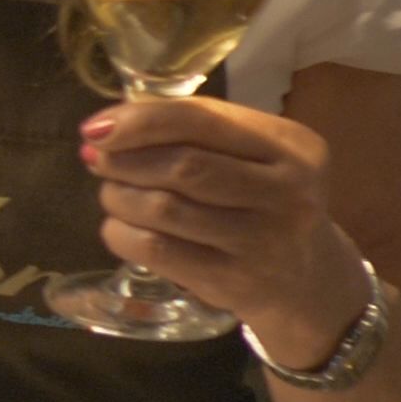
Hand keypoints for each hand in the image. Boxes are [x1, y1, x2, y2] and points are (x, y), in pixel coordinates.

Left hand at [82, 96, 369, 356]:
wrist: (305, 278)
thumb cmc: (263, 199)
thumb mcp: (250, 154)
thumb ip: (193, 129)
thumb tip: (107, 127)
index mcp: (292, 145)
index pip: (201, 120)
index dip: (139, 120)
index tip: (95, 127)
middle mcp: (288, 192)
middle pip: (182, 166)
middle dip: (124, 160)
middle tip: (98, 160)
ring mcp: (263, 241)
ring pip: (163, 208)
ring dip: (118, 196)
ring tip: (112, 192)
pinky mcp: (235, 281)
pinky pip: (156, 251)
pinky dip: (121, 233)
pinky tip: (120, 225)